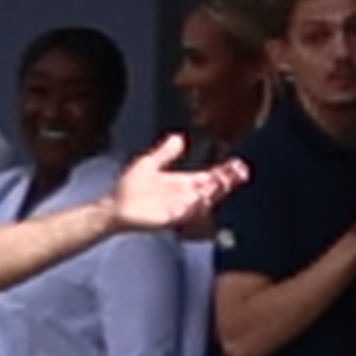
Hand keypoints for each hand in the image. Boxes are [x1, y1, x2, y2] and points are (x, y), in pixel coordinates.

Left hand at [111, 132, 249, 234]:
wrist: (114, 207)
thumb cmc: (130, 189)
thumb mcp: (150, 163)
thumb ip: (166, 153)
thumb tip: (179, 137)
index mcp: (183, 184)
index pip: (210, 177)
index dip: (224, 171)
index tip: (238, 164)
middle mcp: (184, 197)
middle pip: (211, 189)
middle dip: (226, 181)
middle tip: (240, 171)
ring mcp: (178, 209)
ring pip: (202, 201)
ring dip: (214, 192)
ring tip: (225, 181)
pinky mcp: (168, 218)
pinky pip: (185, 214)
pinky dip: (194, 207)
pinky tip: (202, 198)